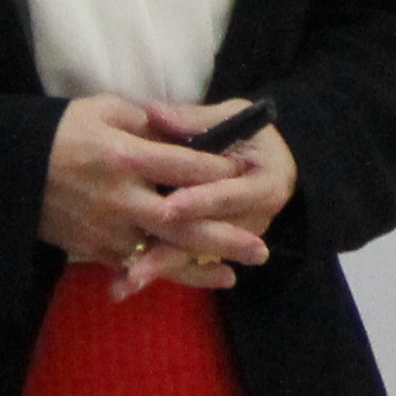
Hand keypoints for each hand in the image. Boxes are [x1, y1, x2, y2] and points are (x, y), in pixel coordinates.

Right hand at [39, 94, 283, 297]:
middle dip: (226, 236)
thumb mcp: (104, 110)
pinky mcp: (94, 249)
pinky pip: (138, 265)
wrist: (6, 169)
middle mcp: (122, 197)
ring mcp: (108, 228)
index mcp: (127, 155)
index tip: (248, 172)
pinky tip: (198, 279)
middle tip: (261, 247)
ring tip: (238, 272)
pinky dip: (169, 274)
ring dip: (202, 264)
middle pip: (185, 221)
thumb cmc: (60, 130)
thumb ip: (149, 122)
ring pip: (164, 252)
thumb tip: (186, 130)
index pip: (188, 166)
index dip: (221, 169)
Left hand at [133, 99, 295, 298]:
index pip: (231, 195)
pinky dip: (160, 270)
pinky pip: (188, 260)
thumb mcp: (228, 117)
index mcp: (268, 182)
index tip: (168, 208)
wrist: (265, 156)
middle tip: (137, 267)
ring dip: (161, 269)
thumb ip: (192, 120)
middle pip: (210, 239)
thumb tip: (153, 113)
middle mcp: (259, 218)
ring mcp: (239, 237)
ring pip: (196, 255)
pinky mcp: (219, 246)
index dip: (200, 202)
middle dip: (172, 253)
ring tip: (127, 282)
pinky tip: (127, 282)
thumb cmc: (247, 131)